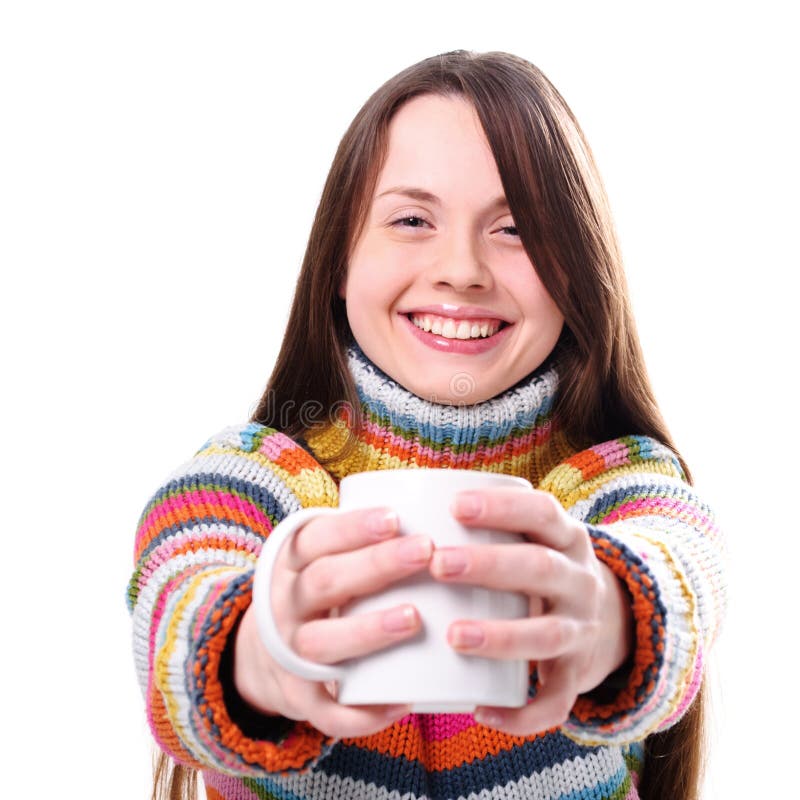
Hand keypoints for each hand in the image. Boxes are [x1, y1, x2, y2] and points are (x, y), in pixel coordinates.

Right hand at [234, 507, 433, 737]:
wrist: (259, 655)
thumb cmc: (317, 594)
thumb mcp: (320, 560)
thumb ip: (360, 542)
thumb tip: (440, 515)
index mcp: (291, 563)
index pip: (316, 538)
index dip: (353, 528)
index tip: (396, 517)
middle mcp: (285, 604)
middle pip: (324, 581)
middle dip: (375, 565)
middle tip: (425, 550)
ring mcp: (287, 651)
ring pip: (321, 642)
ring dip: (368, 630)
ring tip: (414, 618)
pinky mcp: (298, 695)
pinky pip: (326, 710)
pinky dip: (362, 712)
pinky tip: (403, 702)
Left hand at [430, 487, 633, 735]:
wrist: (611, 620)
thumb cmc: (541, 567)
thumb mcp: (534, 538)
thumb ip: (491, 524)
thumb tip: (405, 503)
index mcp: (567, 538)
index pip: (542, 513)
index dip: (502, 507)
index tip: (455, 505)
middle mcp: (580, 581)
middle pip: (541, 568)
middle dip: (490, 565)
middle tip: (439, 563)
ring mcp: (581, 630)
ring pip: (547, 634)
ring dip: (501, 636)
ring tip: (454, 636)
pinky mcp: (576, 674)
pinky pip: (556, 701)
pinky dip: (523, 713)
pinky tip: (482, 711)